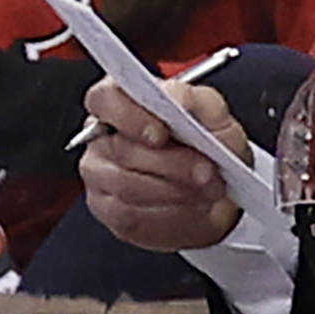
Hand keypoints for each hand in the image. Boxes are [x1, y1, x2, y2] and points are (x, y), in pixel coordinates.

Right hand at [80, 74, 248, 253]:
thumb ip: (196, 101)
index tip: (161, 134)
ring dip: (176, 190)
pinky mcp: (110, 212)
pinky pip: (133, 215)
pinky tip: (191, 203)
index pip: (104, 99)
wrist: (210, 187)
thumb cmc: (206, 143)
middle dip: (171, 163)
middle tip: (206, 170)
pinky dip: (170, 211)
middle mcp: (103, 138)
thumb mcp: (213, 114)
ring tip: (208, 188)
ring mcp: (101, 177)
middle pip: (121, 150)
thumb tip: (177, 98)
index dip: (128, 116)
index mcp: (120, 102)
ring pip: (128, 187)